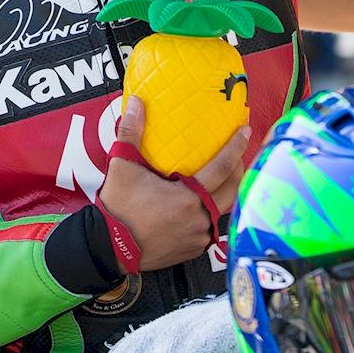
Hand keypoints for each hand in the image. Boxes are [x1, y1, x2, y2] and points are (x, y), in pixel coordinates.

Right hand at [98, 96, 250, 270]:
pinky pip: (211, 228)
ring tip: (224, 177)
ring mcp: (198, 237)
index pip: (223, 168)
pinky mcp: (193, 250)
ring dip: (227, 192)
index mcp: (188, 197)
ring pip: (223, 211)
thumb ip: (131, 132)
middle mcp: (199, 219)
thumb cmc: (118, 208)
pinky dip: (211, 213)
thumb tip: (135, 103)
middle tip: (237, 153)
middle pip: (232, 190)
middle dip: (239, 169)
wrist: (108, 247)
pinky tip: (206, 202)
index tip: (245, 131)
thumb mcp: (123, 166)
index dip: (236, 147)